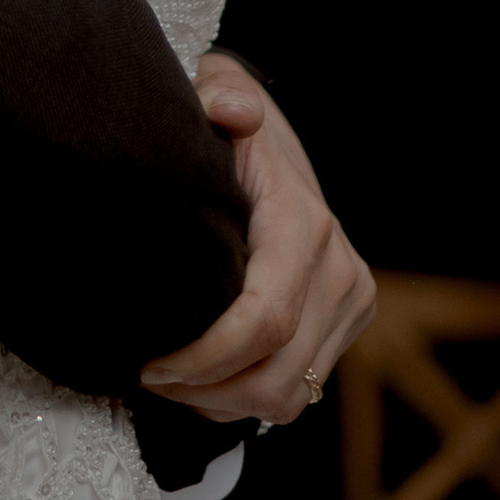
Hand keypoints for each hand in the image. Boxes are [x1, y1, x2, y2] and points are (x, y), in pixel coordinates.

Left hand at [138, 55, 374, 425]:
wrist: (269, 136)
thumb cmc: (224, 125)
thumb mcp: (214, 96)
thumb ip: (219, 98)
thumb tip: (231, 111)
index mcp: (303, 224)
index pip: (265, 320)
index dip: (207, 357)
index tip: (152, 364)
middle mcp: (340, 269)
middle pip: (278, 375)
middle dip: (206, 392)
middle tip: (148, 378)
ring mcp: (350, 298)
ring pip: (292, 394)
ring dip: (224, 403)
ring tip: (170, 380)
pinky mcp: (347, 319)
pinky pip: (301, 388)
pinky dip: (248, 398)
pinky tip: (203, 378)